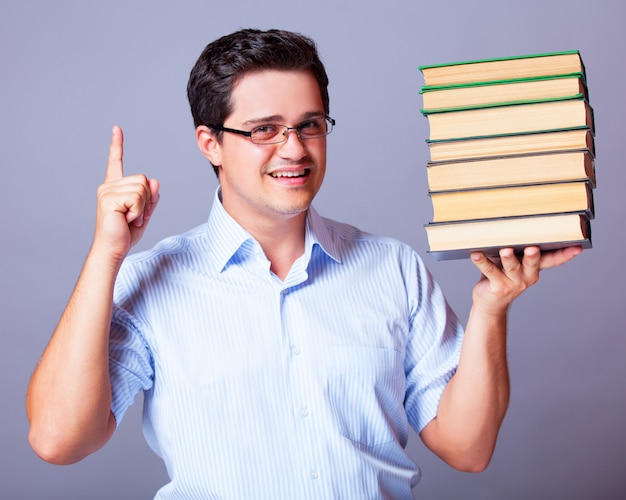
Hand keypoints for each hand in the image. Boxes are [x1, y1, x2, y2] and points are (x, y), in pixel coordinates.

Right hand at [93, 126, 159, 260]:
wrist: (113, 250)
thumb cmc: (125, 233)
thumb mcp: (144, 213)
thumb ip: (151, 197)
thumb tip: (155, 181)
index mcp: (115, 187)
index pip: (116, 162)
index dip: (117, 145)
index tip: (117, 129)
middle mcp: (109, 186)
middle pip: (143, 180)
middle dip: (147, 200)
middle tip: (134, 216)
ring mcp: (107, 191)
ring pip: (142, 188)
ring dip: (142, 207)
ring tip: (129, 219)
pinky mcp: (109, 198)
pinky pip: (137, 198)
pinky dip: (138, 211)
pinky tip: (127, 220)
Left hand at [469, 246, 582, 315]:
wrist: (490, 302)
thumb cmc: (502, 274)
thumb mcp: (514, 261)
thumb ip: (517, 248)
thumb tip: (513, 222)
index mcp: (534, 268)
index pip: (553, 261)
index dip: (565, 255)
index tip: (578, 247)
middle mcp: (526, 276)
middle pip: (533, 263)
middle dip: (534, 255)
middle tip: (533, 248)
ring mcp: (512, 282)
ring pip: (511, 268)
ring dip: (508, 258)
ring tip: (505, 250)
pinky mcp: (497, 286)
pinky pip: (489, 271)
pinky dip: (482, 261)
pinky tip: (476, 253)